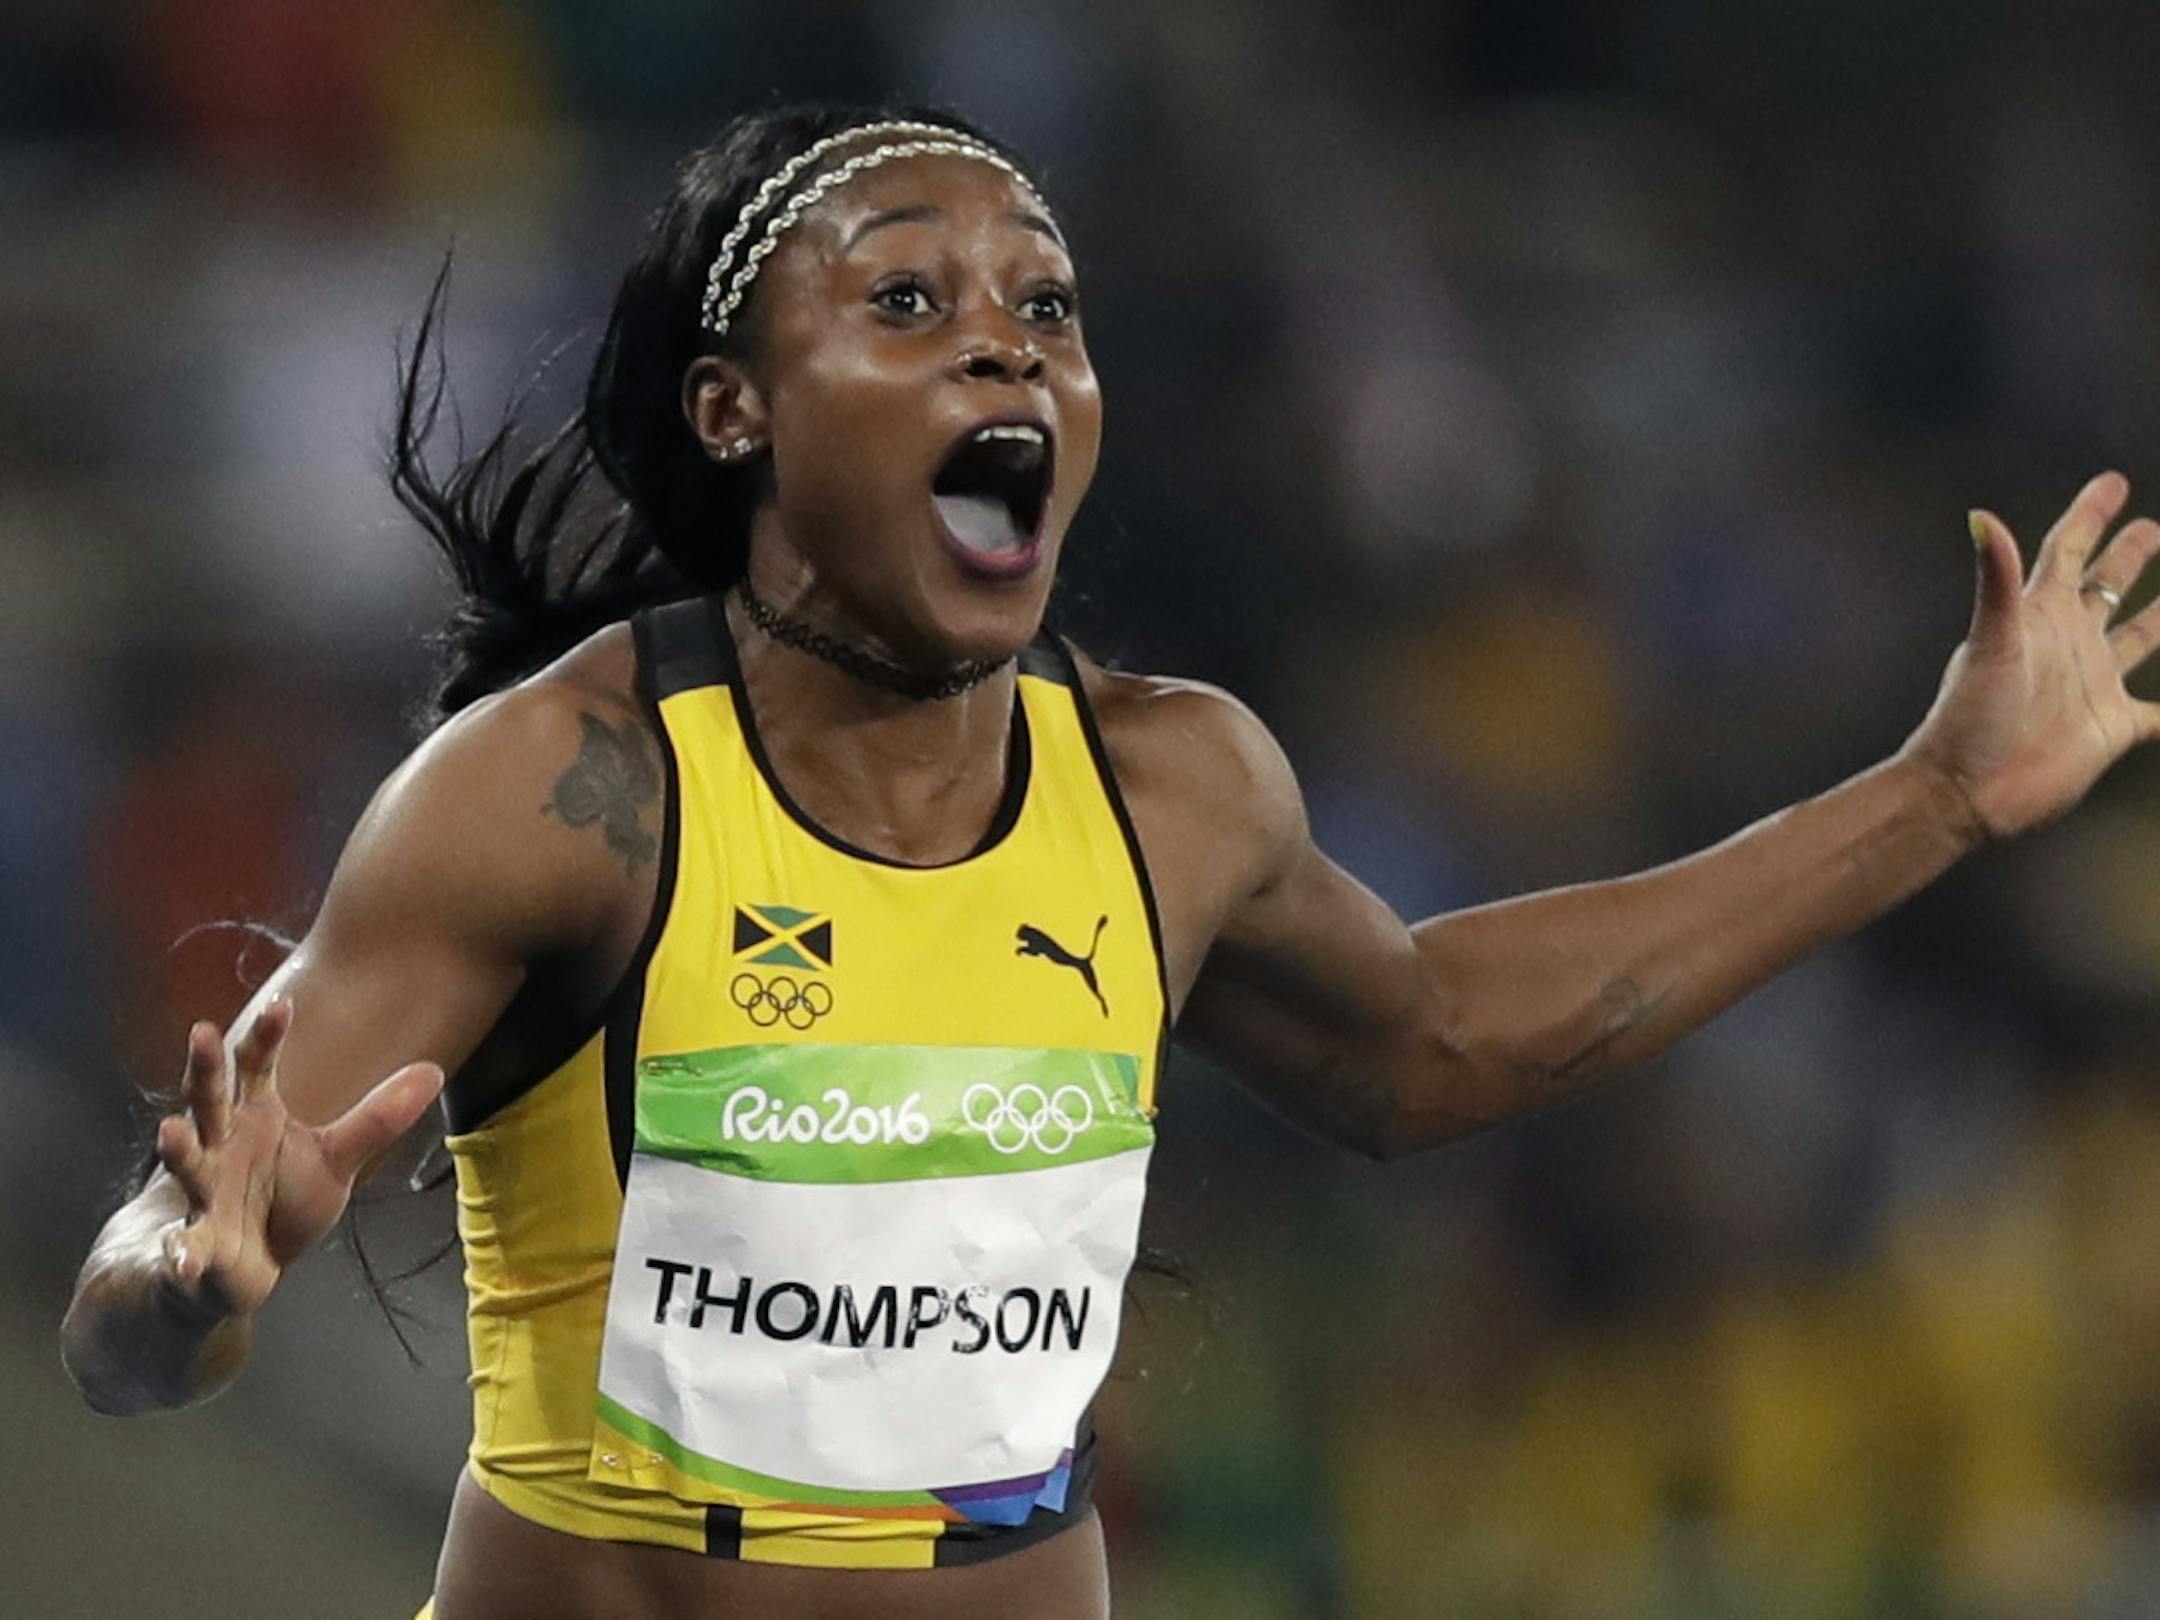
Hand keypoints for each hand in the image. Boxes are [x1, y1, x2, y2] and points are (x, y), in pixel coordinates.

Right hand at [154, 998, 443, 1318]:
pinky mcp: (194, 1248)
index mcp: (252, 1118)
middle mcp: (219, 1148)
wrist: (237, 1270)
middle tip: (203, 1032)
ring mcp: (201, 1197)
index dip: (267, 1037)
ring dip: (180, 1150)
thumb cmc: (279, 1203)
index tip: (282, 1004)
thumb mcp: (335, 1159)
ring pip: (188, 1166)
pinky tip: (185, 1257)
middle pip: (208, 1101)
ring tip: (171, 1131)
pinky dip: (183, 1253)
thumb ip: (377, 1118)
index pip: (255, 1068)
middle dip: (205, 1069)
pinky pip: (185, 1249)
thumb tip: (434, 1070)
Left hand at [1900, 471, 2159, 841]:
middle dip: (2127, 555)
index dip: (2090, 514)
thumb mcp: (1990, 644)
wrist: (1969, 790)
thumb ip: (1997, 581)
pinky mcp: (2113, 726)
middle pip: (2106, 586)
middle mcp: (2070, 644)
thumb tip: (1982, 519)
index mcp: (2041, 616)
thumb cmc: (1970, 717)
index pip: (2069, 551)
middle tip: (2150, 527)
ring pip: (2138, 638)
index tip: (2113, 482)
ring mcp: (2094, 683)